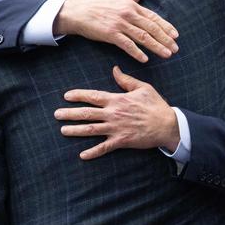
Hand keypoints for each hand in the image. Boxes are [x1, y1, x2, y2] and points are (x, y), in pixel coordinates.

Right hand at [54, 0, 178, 62]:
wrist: (76, 11)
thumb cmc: (94, 4)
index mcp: (130, 5)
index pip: (153, 17)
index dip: (166, 26)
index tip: (175, 35)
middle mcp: (128, 13)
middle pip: (151, 28)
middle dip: (165, 39)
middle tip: (175, 48)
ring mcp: (120, 24)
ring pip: (143, 37)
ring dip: (156, 46)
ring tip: (167, 54)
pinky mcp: (111, 34)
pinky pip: (127, 45)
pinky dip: (137, 52)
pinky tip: (145, 59)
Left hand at [54, 66, 179, 159]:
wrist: (167, 125)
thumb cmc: (156, 105)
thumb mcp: (142, 88)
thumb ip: (126, 80)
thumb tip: (114, 69)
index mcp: (117, 100)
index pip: (93, 96)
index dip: (78, 95)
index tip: (66, 96)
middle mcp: (113, 114)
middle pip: (86, 113)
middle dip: (70, 113)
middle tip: (56, 114)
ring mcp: (116, 129)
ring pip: (91, 130)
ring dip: (75, 130)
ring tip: (62, 130)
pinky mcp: (121, 141)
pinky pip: (104, 148)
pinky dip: (93, 152)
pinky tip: (82, 155)